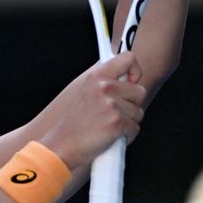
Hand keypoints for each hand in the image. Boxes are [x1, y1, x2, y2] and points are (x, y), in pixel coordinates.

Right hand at [40, 52, 146, 168]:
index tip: (131, 82)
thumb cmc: (76, 123)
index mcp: (97, 75)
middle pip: (140, 91)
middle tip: (115, 112)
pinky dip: (127, 136)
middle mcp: (104, 87)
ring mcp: (111, 104)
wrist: (63, 145)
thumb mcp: (87, 92)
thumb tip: (131, 80)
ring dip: (129, 122)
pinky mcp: (116, 122)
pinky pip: (135, 128)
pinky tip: (111, 136)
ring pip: (139, 112)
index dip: (135, 70)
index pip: (128, 58)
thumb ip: (107, 82)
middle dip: (132, 105)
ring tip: (109, 125)